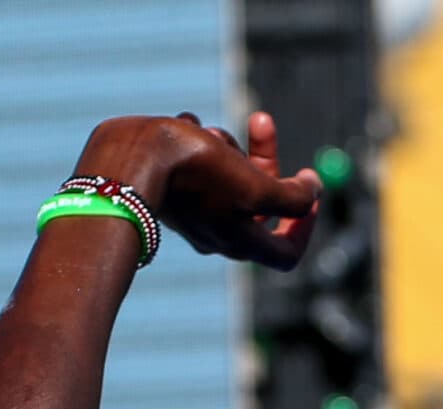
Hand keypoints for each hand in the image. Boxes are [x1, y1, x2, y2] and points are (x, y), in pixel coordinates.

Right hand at [74, 111, 318, 270]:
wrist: (128, 158)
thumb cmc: (195, 174)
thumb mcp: (255, 186)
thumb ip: (294, 197)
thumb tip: (313, 191)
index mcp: (241, 243)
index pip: (287, 254)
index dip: (306, 226)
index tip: (309, 191)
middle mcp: (219, 234)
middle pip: (261, 201)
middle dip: (265, 157)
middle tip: (261, 120)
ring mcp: (195, 213)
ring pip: (230, 173)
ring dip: (227, 144)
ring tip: (206, 132)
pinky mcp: (173, 189)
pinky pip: (201, 162)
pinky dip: (200, 140)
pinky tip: (183, 129)